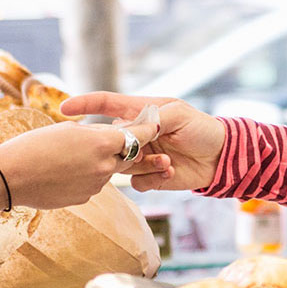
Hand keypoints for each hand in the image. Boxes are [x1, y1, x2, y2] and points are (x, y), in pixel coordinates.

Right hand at [0, 117, 169, 209]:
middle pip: (129, 155)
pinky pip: (95, 183)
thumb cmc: (34, 146)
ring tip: (75, 156)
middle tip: (114, 140)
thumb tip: (112, 134)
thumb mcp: (68, 129)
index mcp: (104, 144)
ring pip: (111, 170)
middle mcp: (106, 166)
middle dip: (125, 148)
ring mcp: (97, 185)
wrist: (9, 177)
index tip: (154, 125)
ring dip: (103, 162)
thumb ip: (96, 132)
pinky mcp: (86, 198)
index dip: (147, 129)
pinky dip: (88, 176)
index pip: (139, 135)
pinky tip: (66, 171)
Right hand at [61, 93, 226, 191]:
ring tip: (166, 161)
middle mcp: (137, 135)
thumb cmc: (203, 129)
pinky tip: (170, 173)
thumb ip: (153, 118)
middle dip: (117, 146)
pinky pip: (136, 183)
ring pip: (121, 164)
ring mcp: (141, 157)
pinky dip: (151, 179)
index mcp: (141, 112)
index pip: (107, 105)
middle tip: (138, 149)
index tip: (64, 109)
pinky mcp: (149, 177)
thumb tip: (128, 127)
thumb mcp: (180, 115)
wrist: (221, 158)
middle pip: (109, 140)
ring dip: (140, 165)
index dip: (85, 105)